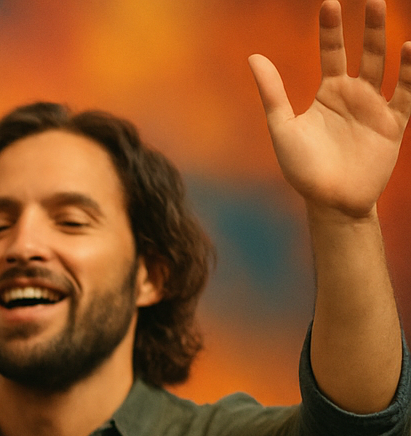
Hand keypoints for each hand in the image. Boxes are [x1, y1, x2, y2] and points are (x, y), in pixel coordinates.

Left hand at [249, 0, 410, 218]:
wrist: (330, 201)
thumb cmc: (302, 169)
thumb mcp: (282, 127)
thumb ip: (272, 92)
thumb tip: (254, 56)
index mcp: (328, 94)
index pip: (331, 53)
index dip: (331, 30)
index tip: (330, 4)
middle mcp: (354, 95)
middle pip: (365, 52)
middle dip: (369, 26)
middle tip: (372, 0)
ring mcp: (375, 108)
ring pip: (385, 66)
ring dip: (387, 40)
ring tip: (386, 12)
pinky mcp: (393, 124)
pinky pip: (405, 94)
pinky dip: (409, 73)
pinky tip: (409, 49)